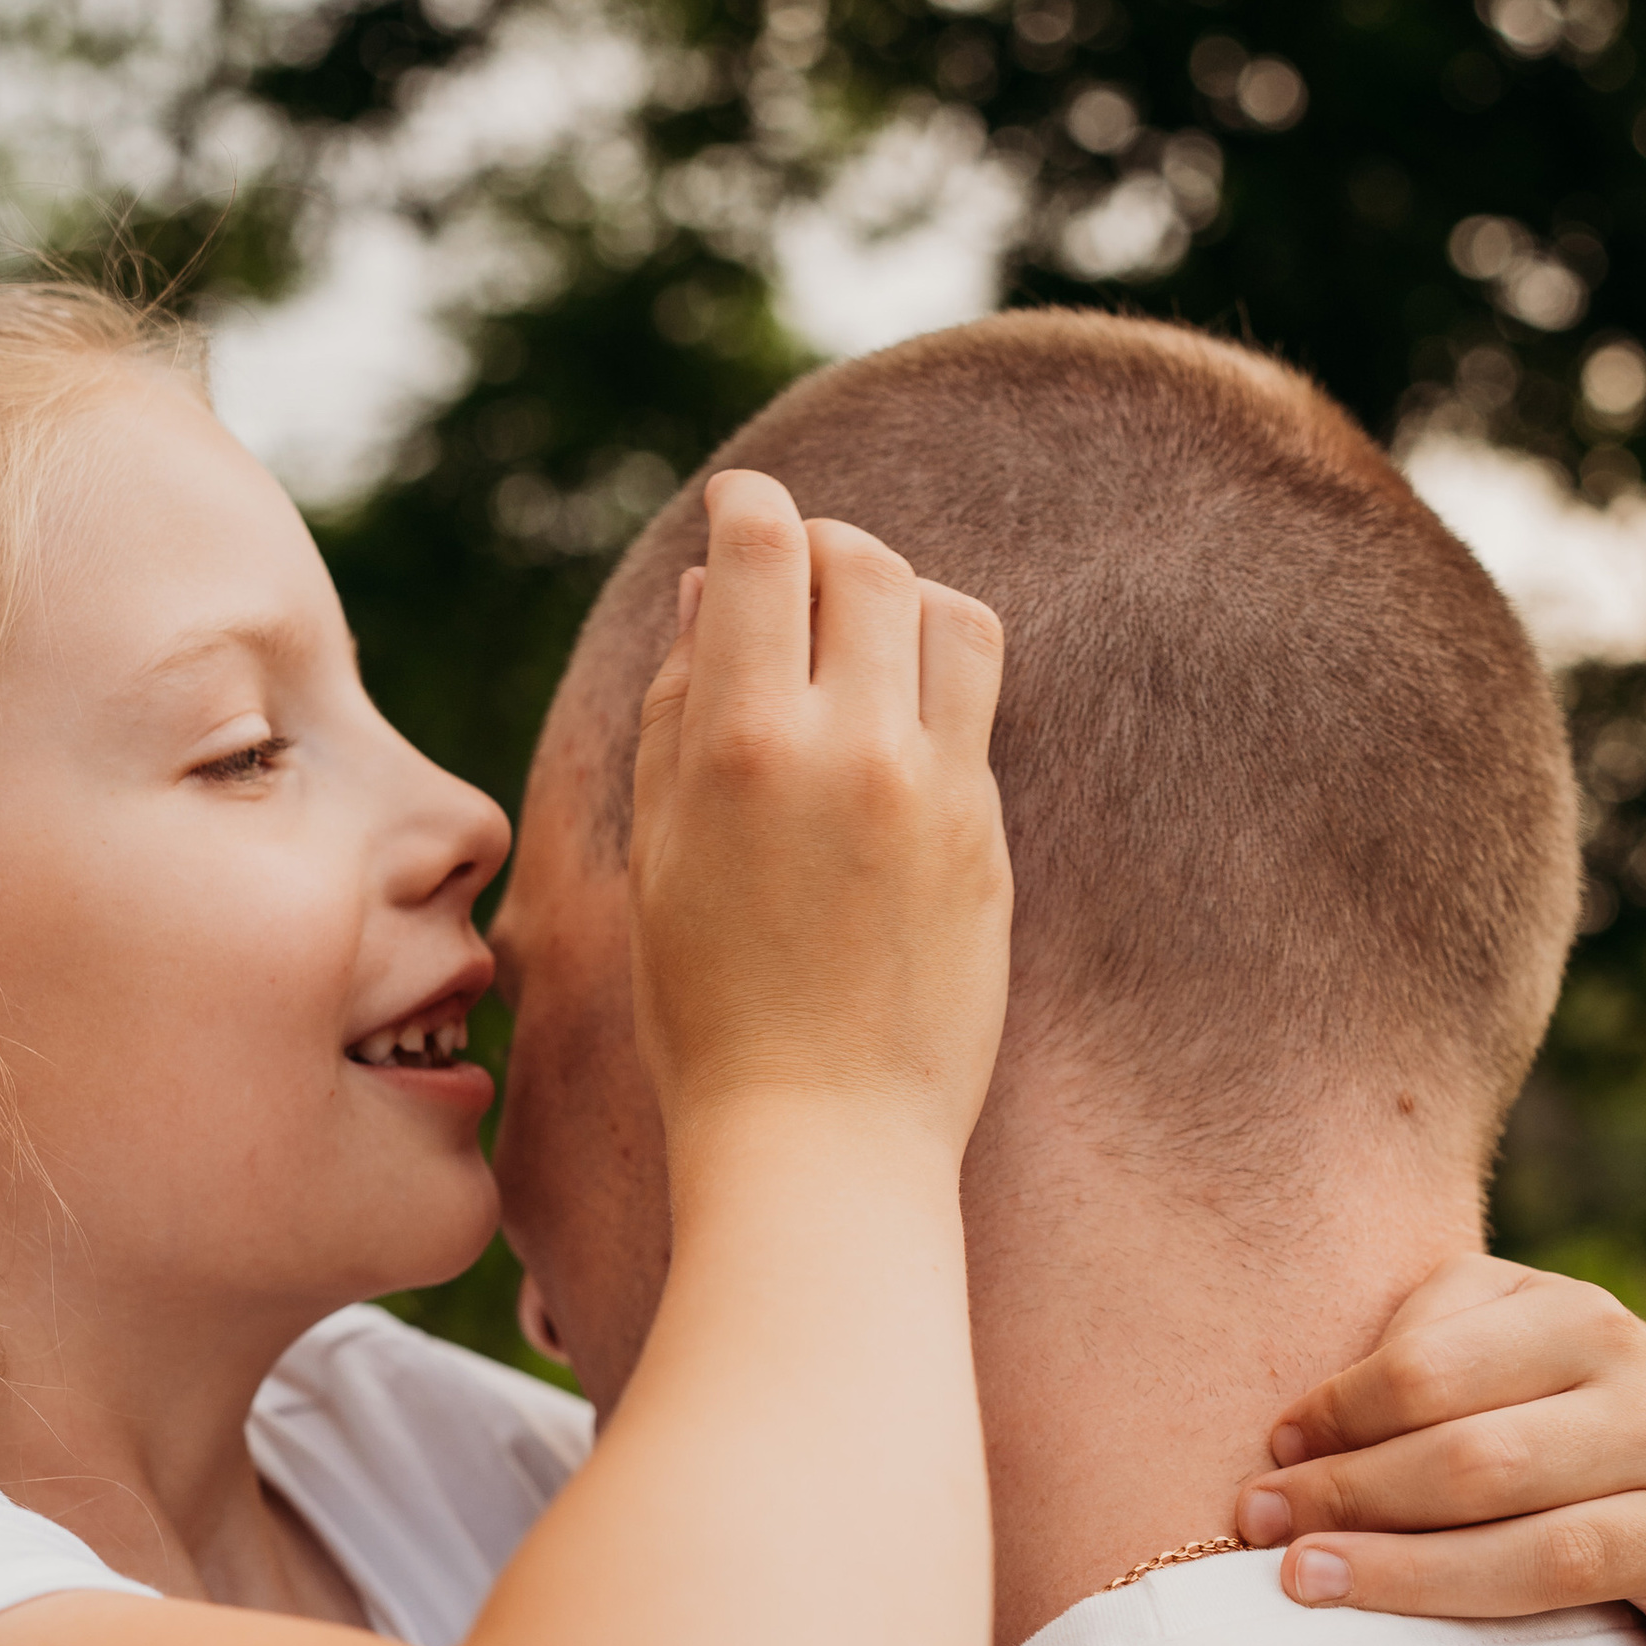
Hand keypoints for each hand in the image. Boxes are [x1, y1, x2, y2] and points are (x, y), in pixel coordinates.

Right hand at [628, 470, 1009, 1152]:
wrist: (821, 1139)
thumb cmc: (708, 1014)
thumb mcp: (656, 856)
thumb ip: (676, 709)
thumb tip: (706, 594)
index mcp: (740, 744)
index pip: (764, 549)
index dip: (749, 507)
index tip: (739, 511)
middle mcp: (848, 745)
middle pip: (866, 562)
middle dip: (827, 548)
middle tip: (798, 578)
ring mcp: (934, 789)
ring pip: (948, 613)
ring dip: (904, 600)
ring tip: (864, 642)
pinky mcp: (989, 836)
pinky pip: (976, 710)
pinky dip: (935, 688)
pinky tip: (894, 734)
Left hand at [1234, 1252, 1645, 1645]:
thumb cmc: (1535, 1379)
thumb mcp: (1485, 1316)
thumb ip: (1415, 1339)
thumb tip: (1303, 1432)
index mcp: (1589, 1327)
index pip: (1431, 1377)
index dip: (1335, 1419)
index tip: (1268, 1457)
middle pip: (1479, 1467)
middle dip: (1352, 1500)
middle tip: (1260, 1529)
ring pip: (1553, 1562)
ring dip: (1420, 1584)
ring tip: (1314, 1586)